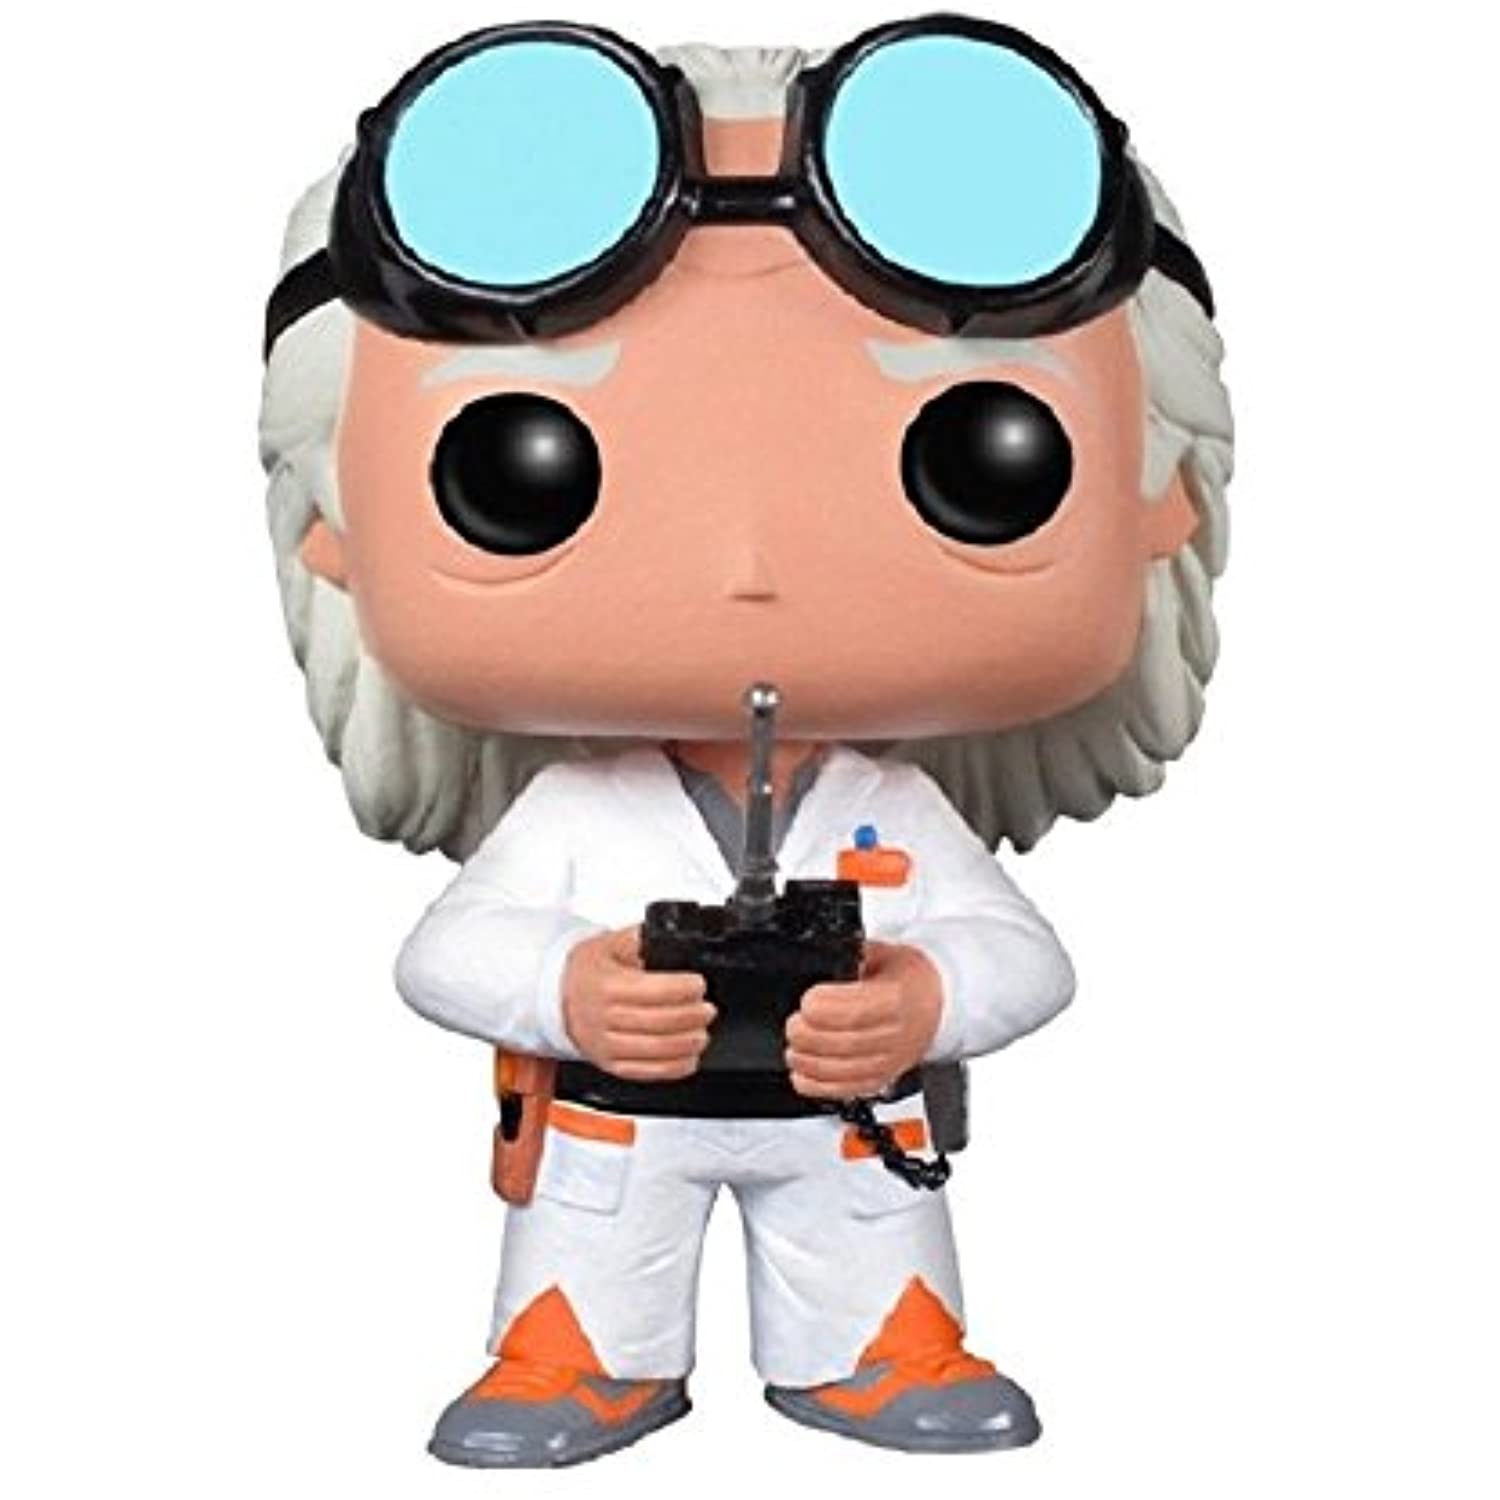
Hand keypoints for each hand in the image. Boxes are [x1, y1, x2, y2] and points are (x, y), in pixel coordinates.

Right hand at [562, 926, 715, 1081]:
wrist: (560, 996)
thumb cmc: (589, 970)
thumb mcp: (612, 943)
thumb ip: (642, 939)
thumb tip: (670, 935)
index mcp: (606, 985)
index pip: (652, 991)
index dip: (683, 989)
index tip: (699, 984)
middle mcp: (604, 1018)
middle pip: (658, 1023)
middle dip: (692, 1017)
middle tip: (708, 1009)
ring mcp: (606, 1044)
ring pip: (654, 1051)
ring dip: (687, 1044)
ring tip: (701, 1033)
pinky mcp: (610, 1064)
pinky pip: (645, 1072)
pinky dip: (673, 1068)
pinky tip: (689, 1057)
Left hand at [785, 941, 942, 1099]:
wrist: (936, 1005)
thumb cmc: (909, 979)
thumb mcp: (885, 954)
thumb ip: (851, 955)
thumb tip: (822, 954)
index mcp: (896, 1000)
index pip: (855, 1012)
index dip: (822, 1009)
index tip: (807, 1001)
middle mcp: (895, 1035)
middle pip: (843, 1045)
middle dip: (807, 1036)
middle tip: (794, 1024)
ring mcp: (889, 1061)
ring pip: (842, 1072)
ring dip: (808, 1062)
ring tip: (794, 1049)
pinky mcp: (881, 1079)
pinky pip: (846, 1090)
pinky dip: (818, 1086)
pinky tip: (802, 1073)